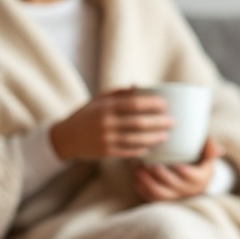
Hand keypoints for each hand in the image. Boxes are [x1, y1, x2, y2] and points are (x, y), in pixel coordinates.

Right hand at [49, 87, 172, 161]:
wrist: (66, 137)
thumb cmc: (86, 115)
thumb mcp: (98, 99)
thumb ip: (119, 93)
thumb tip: (139, 86)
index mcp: (106, 107)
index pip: (134, 103)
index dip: (152, 104)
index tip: (166, 104)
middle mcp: (106, 122)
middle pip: (139, 122)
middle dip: (158, 122)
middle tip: (172, 122)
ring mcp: (106, 139)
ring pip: (136, 139)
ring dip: (154, 138)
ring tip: (166, 136)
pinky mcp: (106, 152)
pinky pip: (128, 152)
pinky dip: (141, 150)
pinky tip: (151, 148)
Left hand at [133, 139, 220, 202]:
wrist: (192, 181)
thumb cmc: (199, 163)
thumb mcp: (207, 157)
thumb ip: (210, 149)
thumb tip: (213, 144)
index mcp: (200, 180)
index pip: (193, 178)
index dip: (185, 172)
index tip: (177, 164)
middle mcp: (186, 192)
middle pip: (173, 186)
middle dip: (162, 177)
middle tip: (152, 165)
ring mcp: (173, 197)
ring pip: (159, 194)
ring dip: (147, 183)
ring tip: (138, 169)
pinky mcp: (161, 200)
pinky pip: (149, 197)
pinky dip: (141, 187)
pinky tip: (135, 175)